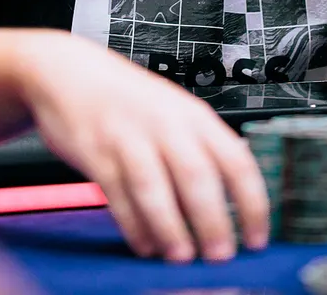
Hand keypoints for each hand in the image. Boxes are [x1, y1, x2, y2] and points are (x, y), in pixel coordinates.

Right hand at [16, 31, 268, 262]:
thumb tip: (237, 198)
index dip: (252, 202)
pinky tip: (145, 245)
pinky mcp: (95, 153)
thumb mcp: (176, 110)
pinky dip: (133, 225)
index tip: (257, 237)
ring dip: (170, 227)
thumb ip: (202, 147)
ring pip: (154, 188)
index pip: (236, 160)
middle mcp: (164, 124)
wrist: (69, 71)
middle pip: (196, 176)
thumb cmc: (128, 98)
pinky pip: (118, 195)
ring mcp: (128, 137)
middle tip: (221, 255)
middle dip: (212, 220)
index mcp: (194, 115)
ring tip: (181, 256)